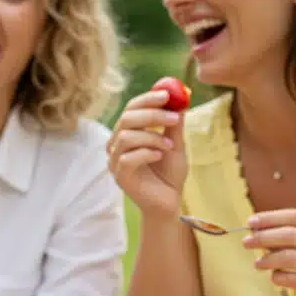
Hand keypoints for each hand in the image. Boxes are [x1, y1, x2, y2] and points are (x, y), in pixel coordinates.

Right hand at [106, 90, 186, 217]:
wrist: (169, 202)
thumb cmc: (169, 174)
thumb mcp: (176, 144)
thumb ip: (174, 125)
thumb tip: (180, 100)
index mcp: (128, 133)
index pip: (131, 108)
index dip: (147, 99)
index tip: (167, 94)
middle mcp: (117, 144)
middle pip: (126, 119)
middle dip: (151, 114)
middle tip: (174, 117)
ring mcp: (115, 161)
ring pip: (126, 137)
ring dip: (152, 137)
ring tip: (170, 145)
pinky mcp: (119, 176)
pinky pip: (127, 158)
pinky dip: (147, 153)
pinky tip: (159, 156)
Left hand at [244, 209, 295, 295]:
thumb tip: (261, 231)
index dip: (270, 218)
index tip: (250, 222)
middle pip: (291, 235)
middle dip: (263, 238)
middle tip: (246, 242)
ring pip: (292, 257)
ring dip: (269, 260)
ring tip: (257, 263)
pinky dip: (281, 277)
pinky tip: (274, 277)